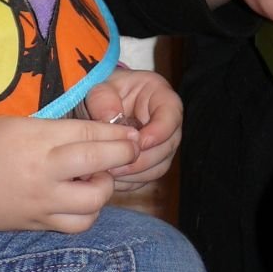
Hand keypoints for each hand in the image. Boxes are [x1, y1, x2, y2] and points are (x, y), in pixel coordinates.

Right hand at [0, 115, 139, 232]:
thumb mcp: (15, 123)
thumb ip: (55, 129)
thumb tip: (96, 134)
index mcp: (35, 140)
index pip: (88, 134)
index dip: (117, 133)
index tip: (132, 133)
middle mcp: (43, 173)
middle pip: (98, 164)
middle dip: (122, 156)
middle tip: (127, 151)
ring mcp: (42, 203)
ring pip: (94, 202)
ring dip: (103, 188)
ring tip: (95, 178)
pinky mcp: (38, 224)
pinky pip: (77, 224)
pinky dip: (86, 212)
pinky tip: (79, 200)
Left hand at [84, 68, 181, 190]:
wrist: (101, 109)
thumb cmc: (106, 95)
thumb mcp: (101, 89)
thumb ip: (103, 100)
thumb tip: (110, 119)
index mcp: (163, 100)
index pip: (171, 118)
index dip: (158, 133)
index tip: (138, 142)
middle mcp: (169, 127)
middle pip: (166, 148)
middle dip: (141, 159)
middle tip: (116, 163)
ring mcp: (162, 149)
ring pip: (157, 168)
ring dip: (134, 174)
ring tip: (109, 172)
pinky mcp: (151, 166)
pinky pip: (145, 180)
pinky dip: (129, 182)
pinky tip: (109, 179)